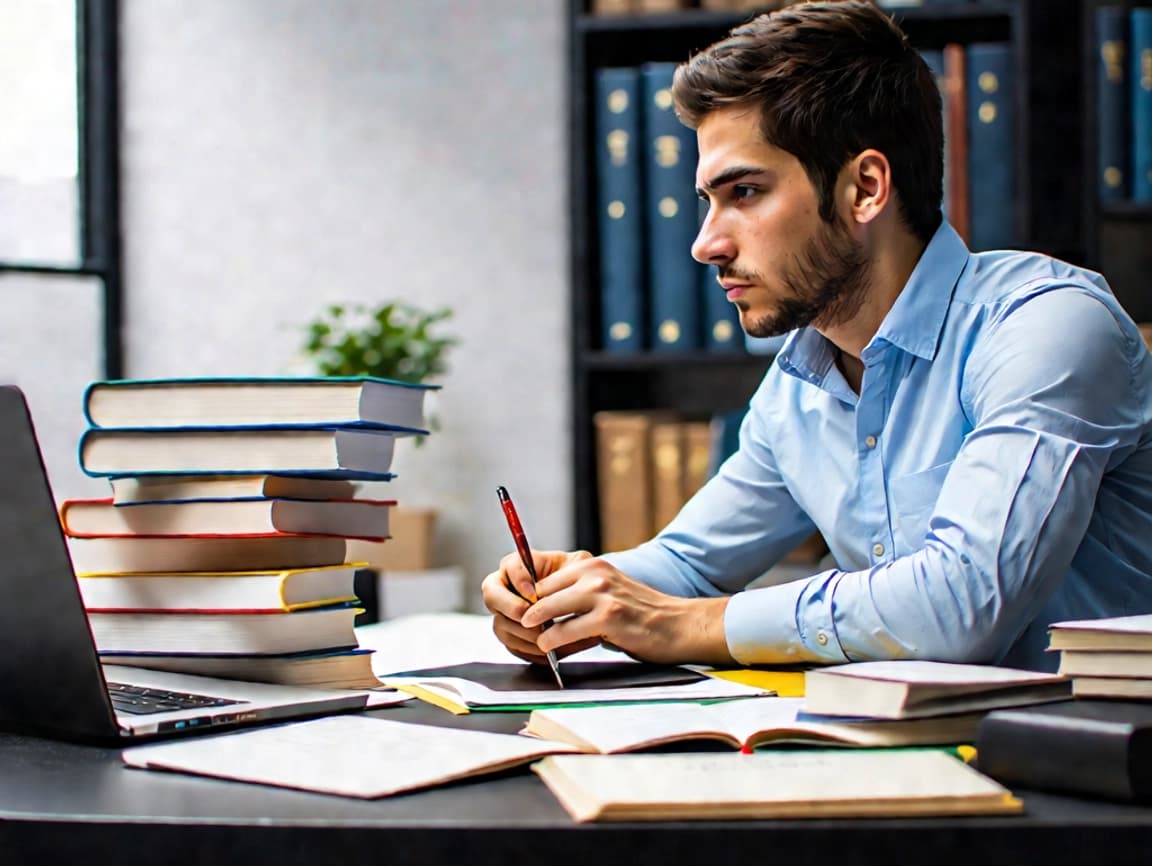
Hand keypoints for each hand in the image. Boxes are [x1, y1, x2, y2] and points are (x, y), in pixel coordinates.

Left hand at [485, 550, 733, 665]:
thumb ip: (580, 594)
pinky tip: (552, 651)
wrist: (678, 625)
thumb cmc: (642, 615)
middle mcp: (594, 574)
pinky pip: (564, 631)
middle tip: (523, 631)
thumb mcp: (609, 592)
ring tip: (536, 641)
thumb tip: (543, 608)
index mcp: (592, 566)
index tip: (525, 617)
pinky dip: (552, 643)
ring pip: (547, 610)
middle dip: (529, 614)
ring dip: (537, 629)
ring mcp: (601, 594)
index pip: (545, 579)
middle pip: (541, 592)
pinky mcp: (607, 617)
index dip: (533, 600)